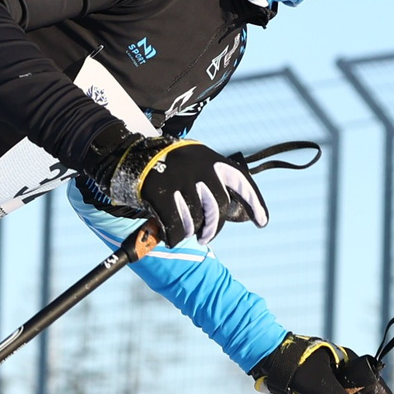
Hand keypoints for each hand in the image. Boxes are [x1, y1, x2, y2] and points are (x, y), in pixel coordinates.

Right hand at [82, 132, 267, 246]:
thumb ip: (214, 184)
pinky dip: (174, 238)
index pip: (241, 182)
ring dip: (190, 231)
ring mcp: (179, 180)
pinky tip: (171, 237)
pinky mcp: (161, 193)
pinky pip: (176, 227)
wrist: (130, 156)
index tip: (262, 223)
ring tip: (183, 231)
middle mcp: (199, 168)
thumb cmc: (167, 168)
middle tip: (204, 236)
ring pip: (197, 220)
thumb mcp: (194, 166)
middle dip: (213, 227)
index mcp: (211, 160)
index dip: (255, 204)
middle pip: (219, 208)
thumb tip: (237, 214)